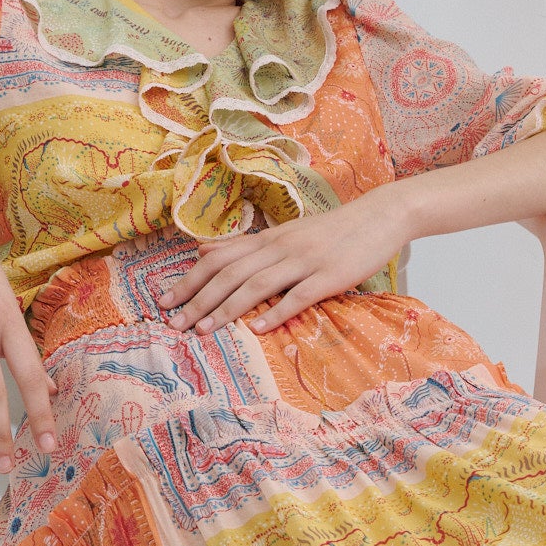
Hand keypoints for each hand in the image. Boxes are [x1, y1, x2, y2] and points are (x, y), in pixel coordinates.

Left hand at [156, 187, 407, 335]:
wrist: (380, 216)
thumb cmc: (334, 230)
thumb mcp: (285, 233)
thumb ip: (246, 245)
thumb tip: (203, 251)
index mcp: (268, 239)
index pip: (219, 259)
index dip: (190, 280)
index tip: (164, 301)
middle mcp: (280, 248)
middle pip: (230, 274)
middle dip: (197, 299)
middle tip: (173, 322)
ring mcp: (304, 262)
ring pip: (256, 285)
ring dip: (226, 308)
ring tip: (203, 329)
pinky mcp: (329, 276)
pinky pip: (298, 295)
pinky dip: (275, 311)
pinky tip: (257, 328)